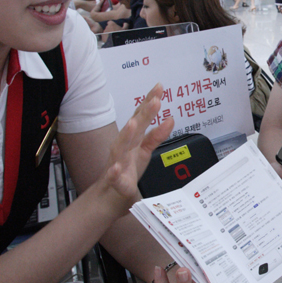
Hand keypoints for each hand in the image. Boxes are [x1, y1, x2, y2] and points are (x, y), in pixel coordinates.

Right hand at [102, 84, 173, 203]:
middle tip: (155, 100)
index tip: (159, 87)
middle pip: (134, 127)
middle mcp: (124, 147)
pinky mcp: (115, 181)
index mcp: (133, 139)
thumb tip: (170, 119)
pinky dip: (114, 172)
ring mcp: (118, 162)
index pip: (141, 116)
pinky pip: (114, 176)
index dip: (150, 102)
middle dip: (143, 113)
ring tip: (133, 124)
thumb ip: (157, 135)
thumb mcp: (146, 150)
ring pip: (120, 147)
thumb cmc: (127, 170)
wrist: (111, 195)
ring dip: (126, 135)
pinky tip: (116, 168)